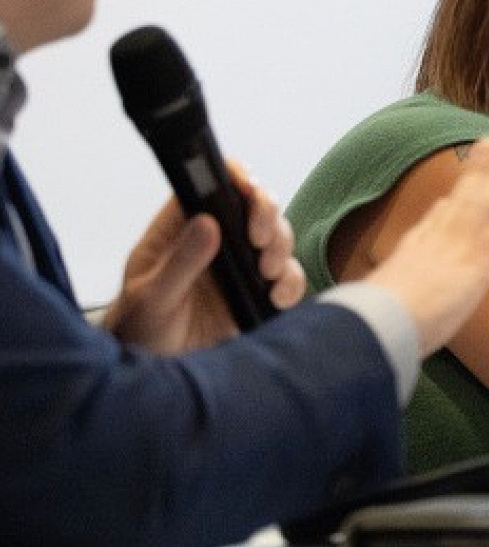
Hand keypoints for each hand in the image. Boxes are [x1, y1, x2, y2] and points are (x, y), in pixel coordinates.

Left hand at [104, 166, 305, 352]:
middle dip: (268, 217)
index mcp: (180, 228)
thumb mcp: (151, 298)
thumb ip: (179, 262)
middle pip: (256, 205)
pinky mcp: (256, 289)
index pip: (212, 185)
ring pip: (277, 236)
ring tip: (267, 274)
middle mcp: (215, 239)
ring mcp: (239, 263)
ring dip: (282, 249)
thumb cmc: (140, 327)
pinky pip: (287, 275)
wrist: (155, 369)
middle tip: (260, 242)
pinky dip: (291, 283)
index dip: (237, 177)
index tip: (250, 191)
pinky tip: (276, 298)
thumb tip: (208, 222)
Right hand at [368, 140, 488, 353]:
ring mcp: (460, 239)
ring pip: (487, 196)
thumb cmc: (378, 321)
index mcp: (413, 249)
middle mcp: (437, 235)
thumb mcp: (380, 302)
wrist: (384, 319)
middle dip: (476, 170)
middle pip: (461, 195)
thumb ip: (388, 296)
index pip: (434, 220)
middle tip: (488, 144)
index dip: (446, 205)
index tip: (452, 195)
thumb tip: (381, 300)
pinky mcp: (480, 253)